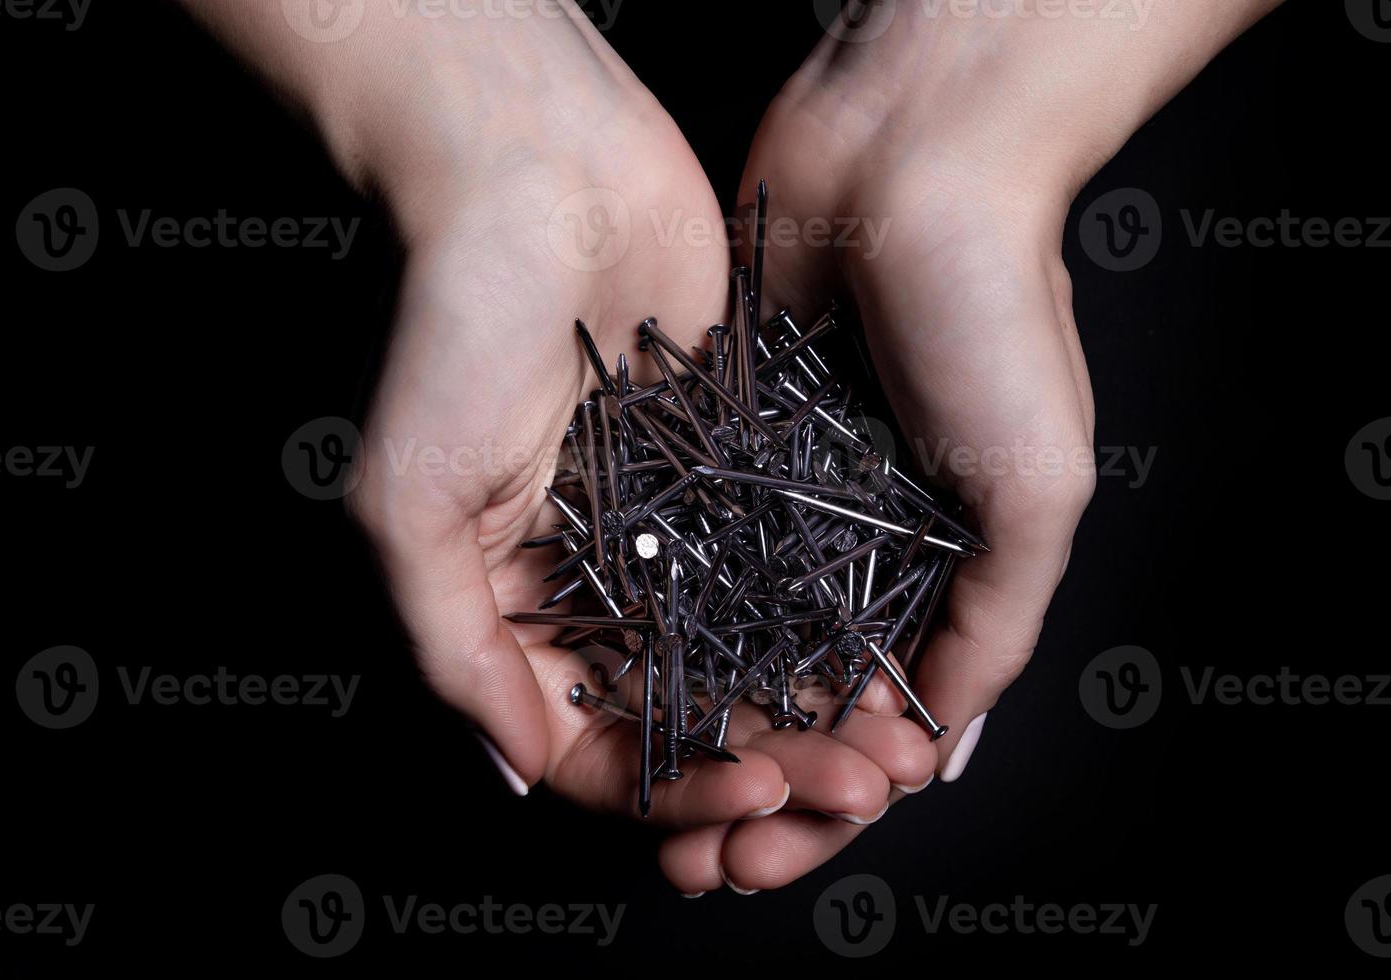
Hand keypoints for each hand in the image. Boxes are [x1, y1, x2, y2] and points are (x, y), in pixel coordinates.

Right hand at [342, 9, 925, 839]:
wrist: (545, 173)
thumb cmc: (456, 324)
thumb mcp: (413, 497)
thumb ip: (451, 643)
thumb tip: (513, 773)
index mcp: (509, 600)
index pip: (587, 741)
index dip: (664, 792)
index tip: (743, 806)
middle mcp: (590, 578)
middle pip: (682, 713)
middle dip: (756, 768)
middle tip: (838, 793)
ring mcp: (666, 526)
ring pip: (746, 658)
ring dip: (805, 717)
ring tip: (873, 754)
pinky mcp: (733, 470)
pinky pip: (786, 573)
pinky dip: (828, 630)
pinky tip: (882, 668)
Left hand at [661, 0, 1280, 892]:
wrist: (909, 161)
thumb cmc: (997, 315)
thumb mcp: (1037, 485)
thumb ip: (994, 620)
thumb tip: (936, 742)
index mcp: (941, 570)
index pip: (884, 722)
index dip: (836, 798)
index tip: (785, 851)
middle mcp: (854, 547)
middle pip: (791, 700)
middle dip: (750, 789)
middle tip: (702, 862)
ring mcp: (778, 501)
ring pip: (723, 645)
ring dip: (693, 730)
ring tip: (651, 803)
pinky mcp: (714, 447)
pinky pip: (676, 553)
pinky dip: (653, 622)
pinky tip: (616, 687)